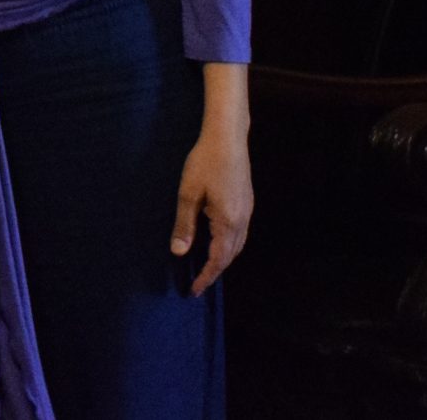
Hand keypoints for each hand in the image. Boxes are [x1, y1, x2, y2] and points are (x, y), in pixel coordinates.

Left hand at [173, 122, 253, 295]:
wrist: (227, 137)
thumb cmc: (204, 162)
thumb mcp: (188, 193)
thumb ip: (184, 225)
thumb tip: (179, 252)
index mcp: (227, 221)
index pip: (218, 259)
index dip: (206, 277)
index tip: (194, 290)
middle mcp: (242, 220)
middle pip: (231, 255)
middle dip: (215, 271)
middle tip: (199, 283)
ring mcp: (247, 210)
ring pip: (238, 245)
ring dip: (224, 259)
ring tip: (208, 267)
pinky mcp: (247, 202)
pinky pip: (240, 233)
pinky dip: (229, 245)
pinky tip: (218, 241)